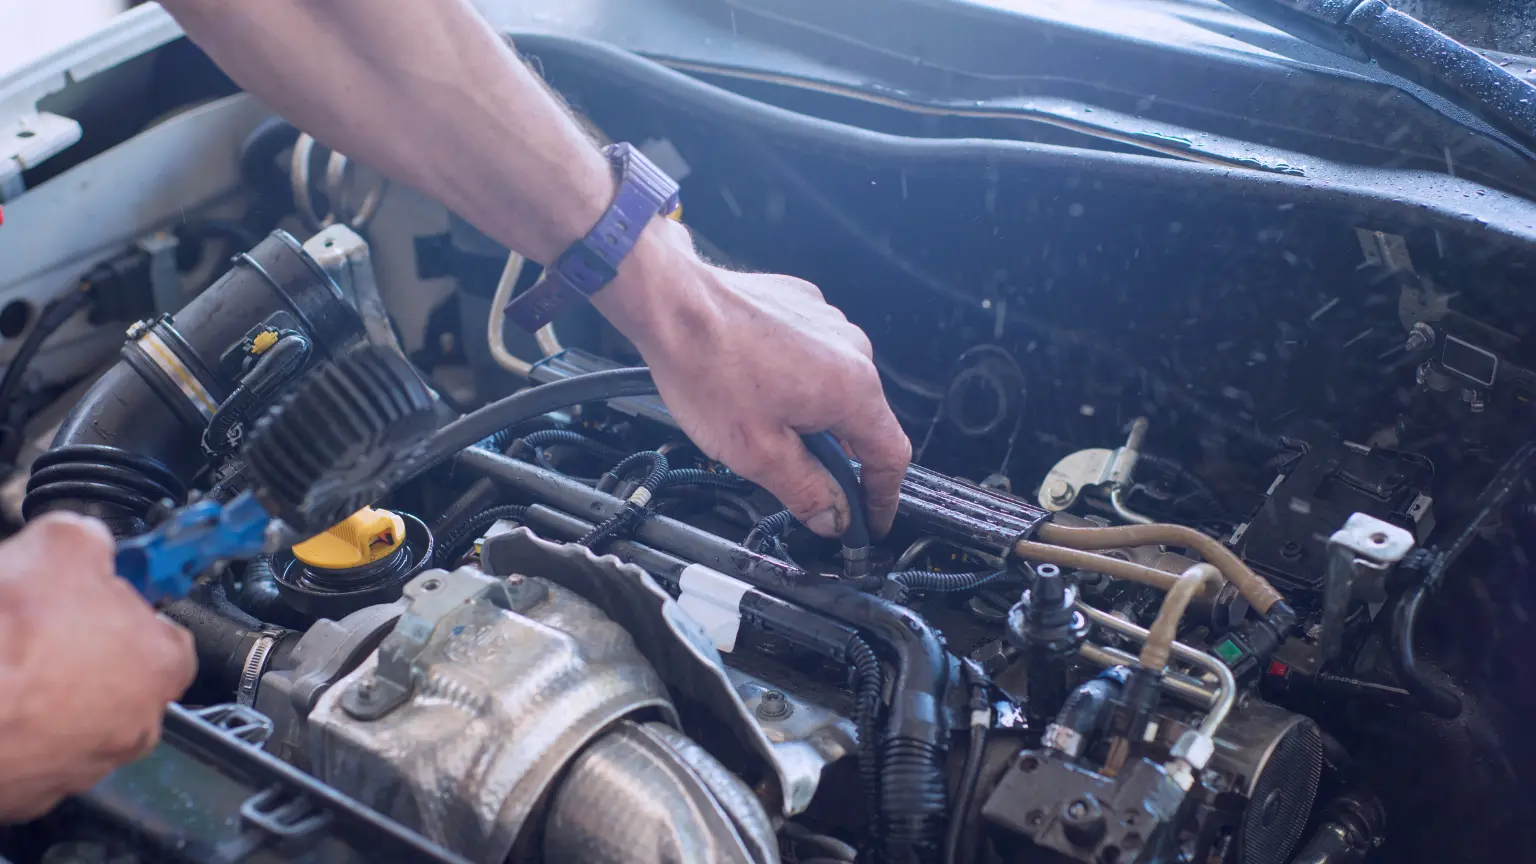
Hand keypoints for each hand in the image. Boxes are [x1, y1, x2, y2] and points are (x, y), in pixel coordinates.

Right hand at [0, 513, 196, 822]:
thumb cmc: (10, 637)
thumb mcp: (62, 544)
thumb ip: (92, 540)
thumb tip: (89, 538)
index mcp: (162, 665)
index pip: (167, 631)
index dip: (127, 607)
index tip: (101, 595)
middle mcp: (135, 725)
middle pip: (120, 676)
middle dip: (85, 650)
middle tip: (44, 626)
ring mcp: (83, 765)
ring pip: (75, 717)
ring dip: (48, 691)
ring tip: (11, 661)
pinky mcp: (30, 792)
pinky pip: (31, 750)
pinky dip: (15, 724)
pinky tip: (0, 695)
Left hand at [594, 219, 910, 536]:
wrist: (673, 304)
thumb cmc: (709, 369)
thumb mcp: (759, 454)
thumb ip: (806, 492)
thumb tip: (833, 516)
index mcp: (853, 389)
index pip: (891, 457)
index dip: (883, 498)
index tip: (870, 520)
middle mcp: (852, 349)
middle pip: (864, 421)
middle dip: (838, 458)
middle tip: (801, 481)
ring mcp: (830, 323)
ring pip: (837, 388)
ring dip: (814, 416)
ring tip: (764, 425)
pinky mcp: (805, 307)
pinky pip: (815, 356)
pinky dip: (797, 380)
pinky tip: (758, 387)